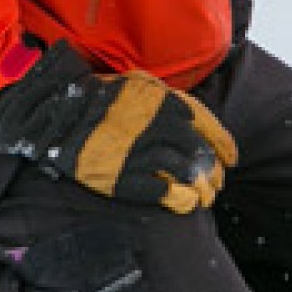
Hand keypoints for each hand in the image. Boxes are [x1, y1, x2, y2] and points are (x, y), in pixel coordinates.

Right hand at [0, 41, 236, 214]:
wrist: (60, 112)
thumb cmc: (103, 99)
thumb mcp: (141, 86)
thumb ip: (169, 101)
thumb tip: (194, 122)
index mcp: (165, 101)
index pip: (206, 126)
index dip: (222, 145)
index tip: (230, 160)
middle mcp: (158, 125)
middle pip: (198, 153)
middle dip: (212, 172)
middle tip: (216, 185)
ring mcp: (140, 151)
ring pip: (184, 174)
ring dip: (200, 190)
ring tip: (204, 199)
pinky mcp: (122, 175)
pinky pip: (160, 191)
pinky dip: (178, 199)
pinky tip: (185, 204)